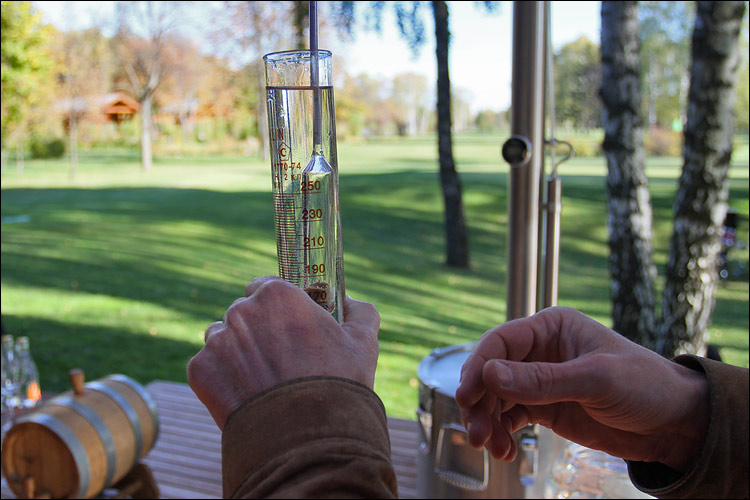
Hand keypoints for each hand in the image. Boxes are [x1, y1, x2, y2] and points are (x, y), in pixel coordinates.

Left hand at [187, 276, 379, 429]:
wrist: (305, 439)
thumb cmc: (337, 385)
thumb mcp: (362, 343)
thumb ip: (360, 312)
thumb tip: (351, 302)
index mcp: (277, 293)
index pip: (266, 286)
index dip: (277, 306)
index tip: (287, 325)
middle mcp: (241, 310)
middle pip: (243, 312)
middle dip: (257, 329)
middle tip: (278, 357)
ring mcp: (216, 340)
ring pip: (222, 338)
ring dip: (236, 352)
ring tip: (261, 380)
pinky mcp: (200, 370)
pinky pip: (208, 367)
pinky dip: (222, 379)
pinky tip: (246, 396)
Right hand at [455, 306, 708, 471]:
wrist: (675, 424)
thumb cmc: (645, 386)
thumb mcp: (594, 379)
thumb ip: (541, 380)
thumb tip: (488, 373)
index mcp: (552, 327)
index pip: (501, 341)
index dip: (478, 366)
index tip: (466, 396)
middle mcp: (541, 350)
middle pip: (492, 371)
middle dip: (479, 401)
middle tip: (475, 432)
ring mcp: (541, 380)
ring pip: (496, 397)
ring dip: (487, 421)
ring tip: (491, 447)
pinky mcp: (545, 407)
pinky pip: (510, 417)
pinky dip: (502, 433)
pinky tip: (505, 451)